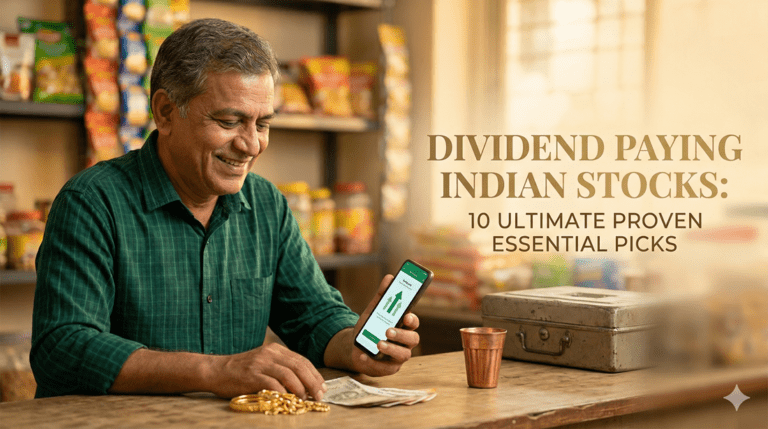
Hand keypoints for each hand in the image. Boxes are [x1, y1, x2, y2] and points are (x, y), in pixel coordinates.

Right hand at [209, 342, 326, 399]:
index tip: (323, 387)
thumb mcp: (264, 363)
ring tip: (305, 399)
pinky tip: (288, 400)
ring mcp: (261, 363)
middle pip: (299, 366)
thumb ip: (281, 369)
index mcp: (276, 350)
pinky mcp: (252, 375)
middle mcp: (270, 353)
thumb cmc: (242, 371)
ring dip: (300, 388)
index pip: (302, 360)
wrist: (216, 370)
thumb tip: (304, 384)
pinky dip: (283, 392)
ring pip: (289, 374)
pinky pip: (273, 383)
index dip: (314, 374)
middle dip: (312, 382)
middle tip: (320, 395)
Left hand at [324, 274, 420, 375]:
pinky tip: (364, 356)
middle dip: (401, 334)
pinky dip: (373, 361)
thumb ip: (381, 295)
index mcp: (404, 326)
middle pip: (413, 339)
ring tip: (378, 343)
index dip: (412, 320)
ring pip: (403, 355)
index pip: (414, 322)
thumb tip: (389, 277)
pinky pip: (385, 368)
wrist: (355, 346)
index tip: (406, 316)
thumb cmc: (370, 327)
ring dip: (391, 349)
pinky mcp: (388, 369)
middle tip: (388, 330)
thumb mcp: (373, 310)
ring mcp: (398, 357)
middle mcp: (405, 342)